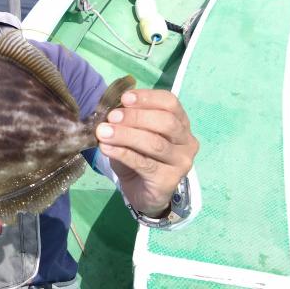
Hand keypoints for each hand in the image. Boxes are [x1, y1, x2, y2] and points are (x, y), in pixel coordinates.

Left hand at [96, 89, 197, 215]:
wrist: (142, 191)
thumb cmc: (138, 155)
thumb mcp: (132, 132)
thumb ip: (126, 119)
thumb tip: (110, 108)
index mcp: (180, 122)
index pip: (170, 103)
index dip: (147, 97)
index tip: (124, 98)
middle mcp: (186, 141)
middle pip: (166, 122)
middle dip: (136, 117)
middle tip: (111, 117)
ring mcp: (181, 162)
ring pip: (155, 143)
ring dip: (126, 135)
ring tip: (103, 132)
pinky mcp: (169, 180)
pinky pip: (144, 164)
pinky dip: (122, 153)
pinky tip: (106, 148)